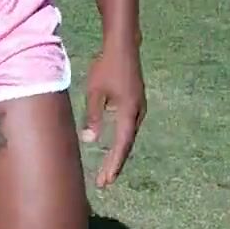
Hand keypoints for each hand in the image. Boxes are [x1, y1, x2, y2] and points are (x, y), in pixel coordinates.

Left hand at [79, 41, 145, 187]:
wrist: (123, 46)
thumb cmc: (106, 66)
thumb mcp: (95, 92)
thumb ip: (93, 116)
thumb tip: (90, 141)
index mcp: (129, 112)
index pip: (122, 145)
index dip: (113, 165)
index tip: (106, 181)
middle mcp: (138, 113)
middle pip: (126, 144)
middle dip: (115, 164)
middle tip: (103, 182)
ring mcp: (139, 107)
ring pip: (128, 136)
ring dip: (118, 153)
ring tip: (107, 169)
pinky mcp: (136, 102)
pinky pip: (129, 127)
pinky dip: (121, 140)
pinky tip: (114, 146)